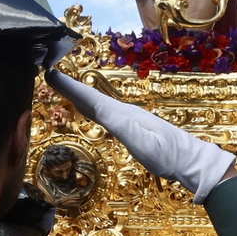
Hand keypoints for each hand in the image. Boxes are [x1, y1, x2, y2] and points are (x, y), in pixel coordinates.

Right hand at [47, 70, 235, 202]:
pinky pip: (103, 113)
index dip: (70, 87)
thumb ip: (121, 126)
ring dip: (77, 93)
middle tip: (46, 73)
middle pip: (91, 96)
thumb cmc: (168, 156)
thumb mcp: (143, 143)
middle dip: (69, 86)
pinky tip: (86, 107)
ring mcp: (127, 119)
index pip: (91, 98)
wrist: (190, 162)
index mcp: (124, 114)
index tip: (49, 72)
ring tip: (59, 84)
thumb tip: (96, 107)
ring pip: (96, 103)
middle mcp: (124, 112)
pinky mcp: (130, 128)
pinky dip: (89, 106)